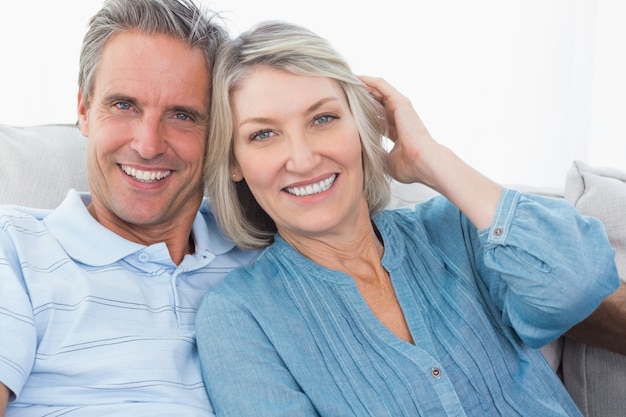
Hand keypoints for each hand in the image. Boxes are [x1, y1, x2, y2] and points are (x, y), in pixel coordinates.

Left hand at [360, 75, 501, 228]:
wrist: (423, 162)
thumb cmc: (409, 166)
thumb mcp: (386, 161)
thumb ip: (375, 155)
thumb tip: (362, 158)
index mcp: (397, 131)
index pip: (377, 118)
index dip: (363, 114)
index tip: (347, 111)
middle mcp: (399, 117)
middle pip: (376, 102)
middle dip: (361, 97)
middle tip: (342, 93)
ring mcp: (401, 108)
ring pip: (378, 91)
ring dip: (363, 86)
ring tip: (346, 81)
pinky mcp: (400, 101)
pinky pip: (381, 86)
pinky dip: (368, 81)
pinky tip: (355, 78)